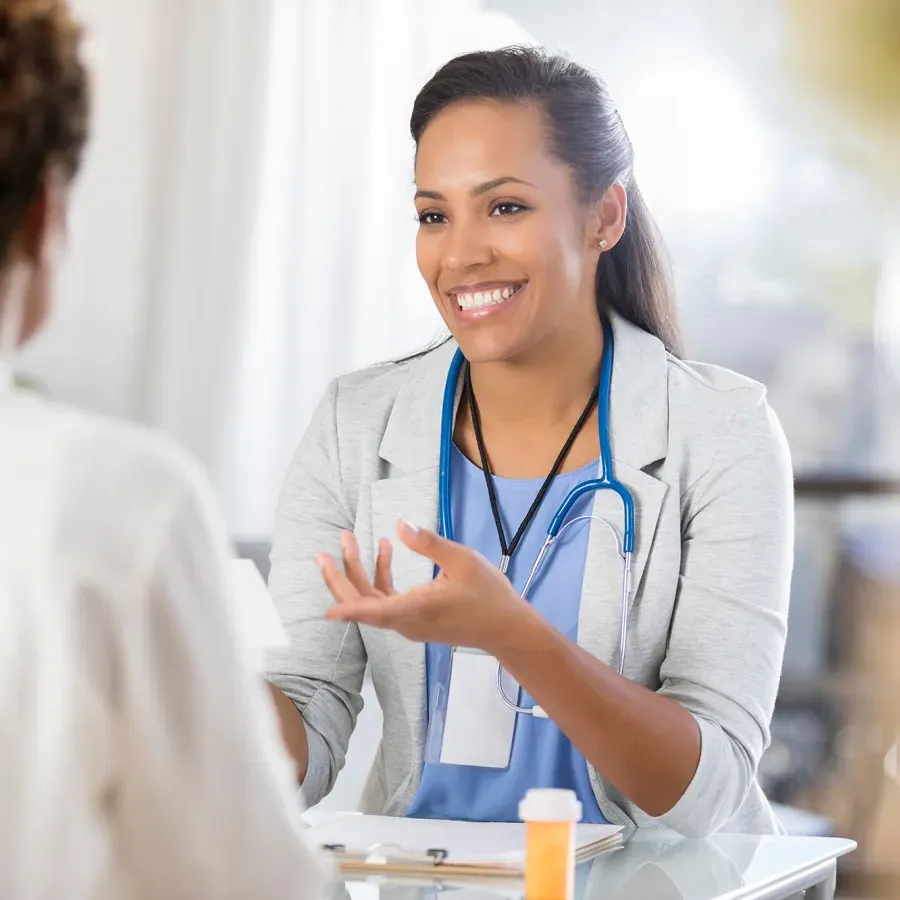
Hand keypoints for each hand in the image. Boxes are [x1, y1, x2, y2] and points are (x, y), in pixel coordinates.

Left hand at [316, 520, 530, 652]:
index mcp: (415, 609)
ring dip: (359, 572)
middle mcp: (406, 620)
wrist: (506, 628)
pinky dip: (380, 577)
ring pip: (372, 601)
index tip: (326, 610)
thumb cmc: (488, 595)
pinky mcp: (415, 620)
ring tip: (351, 541)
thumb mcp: (462, 561)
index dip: (348, 608)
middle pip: (363, 604)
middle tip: (325, 552)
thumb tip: (400, 525)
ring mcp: (409, 623)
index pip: (372, 610)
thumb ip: (429, 543)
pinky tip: (387, 551)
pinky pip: (386, 601)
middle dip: (341, 576)